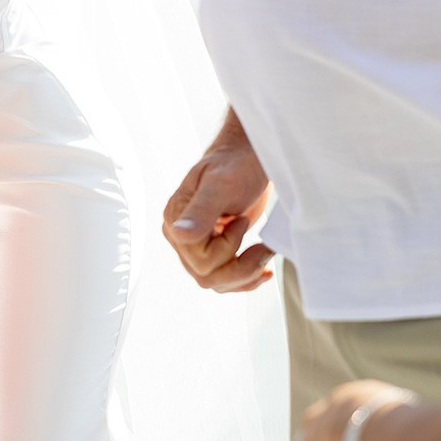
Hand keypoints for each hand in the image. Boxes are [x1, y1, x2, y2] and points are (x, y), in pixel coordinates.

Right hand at [162, 117, 274, 291]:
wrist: (249, 158)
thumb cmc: (236, 164)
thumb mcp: (221, 185)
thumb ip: (201, 211)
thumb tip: (179, 234)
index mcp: (174, 219)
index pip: (200, 260)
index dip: (228, 248)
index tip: (243, 221)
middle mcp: (180, 236)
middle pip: (207, 276)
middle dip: (241, 267)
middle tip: (264, 246)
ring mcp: (195, 244)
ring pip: (215, 282)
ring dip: (245, 274)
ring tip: (265, 252)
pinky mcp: (212, 249)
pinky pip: (224, 278)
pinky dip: (245, 278)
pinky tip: (262, 268)